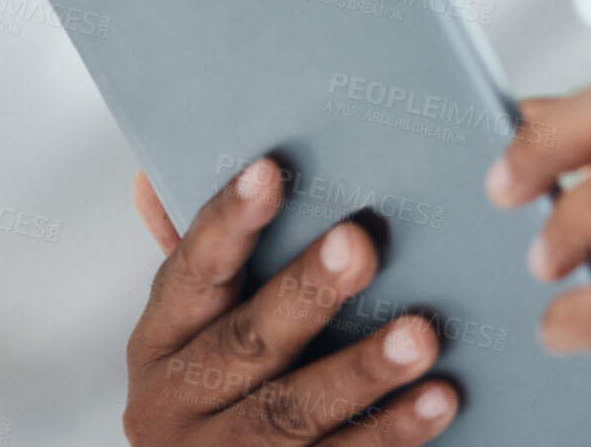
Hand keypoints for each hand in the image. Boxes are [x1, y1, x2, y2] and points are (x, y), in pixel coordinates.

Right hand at [124, 161, 458, 444]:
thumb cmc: (216, 398)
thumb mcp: (195, 333)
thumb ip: (200, 261)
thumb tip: (154, 177)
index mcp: (161, 344)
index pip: (192, 272)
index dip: (229, 223)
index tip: (269, 171)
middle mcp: (176, 403)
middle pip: (246, 343)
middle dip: (305, 292)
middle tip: (360, 245)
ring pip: (290, 413)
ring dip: (360, 370)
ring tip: (419, 335)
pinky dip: (390, 433)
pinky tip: (436, 401)